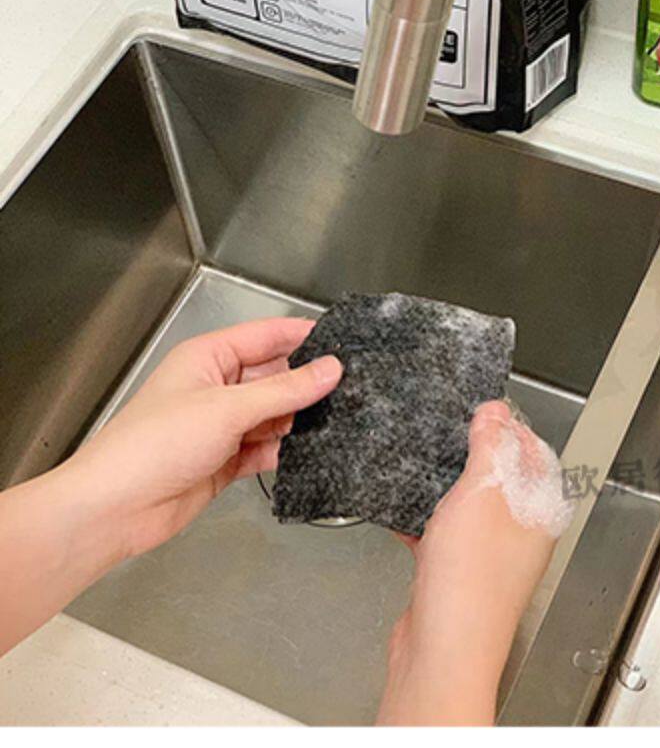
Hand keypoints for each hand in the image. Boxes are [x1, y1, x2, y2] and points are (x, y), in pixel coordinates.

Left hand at [65, 317, 341, 561]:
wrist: (114, 509)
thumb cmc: (160, 443)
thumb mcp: (228, 409)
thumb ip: (285, 391)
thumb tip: (334, 368)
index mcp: (209, 358)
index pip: (267, 336)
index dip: (306, 336)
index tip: (350, 342)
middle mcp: (217, 387)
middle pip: (275, 376)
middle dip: (310, 383)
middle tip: (359, 388)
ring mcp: (222, 426)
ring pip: (275, 415)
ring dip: (303, 420)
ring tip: (348, 420)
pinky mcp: (227, 461)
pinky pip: (267, 448)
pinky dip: (288, 450)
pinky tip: (318, 451)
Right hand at [378, 401, 569, 725]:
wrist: (442, 650)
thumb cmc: (472, 580)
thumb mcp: (482, 491)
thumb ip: (490, 446)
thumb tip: (495, 412)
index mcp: (541, 510)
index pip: (536, 454)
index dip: (512, 427)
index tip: (484, 410)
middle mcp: (521, 534)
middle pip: (500, 480)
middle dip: (473, 456)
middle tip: (448, 434)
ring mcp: (488, 556)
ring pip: (468, 508)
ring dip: (444, 488)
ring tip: (421, 466)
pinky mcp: (455, 575)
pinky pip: (440, 535)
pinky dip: (421, 521)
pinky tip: (400, 512)